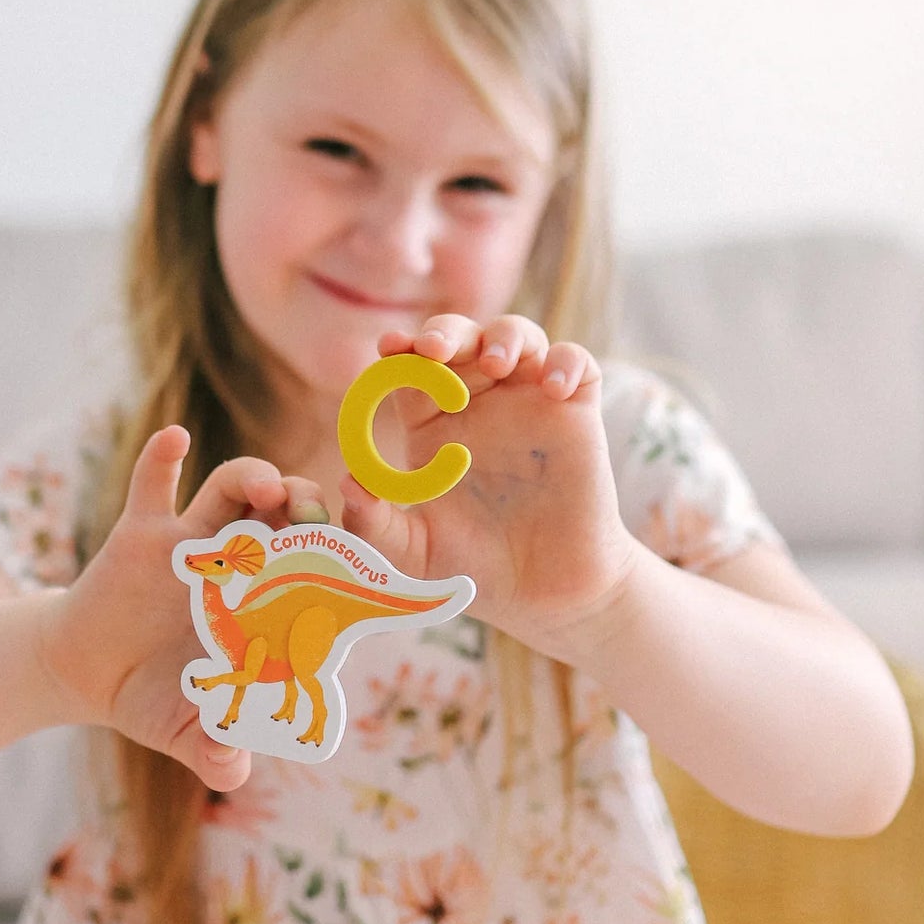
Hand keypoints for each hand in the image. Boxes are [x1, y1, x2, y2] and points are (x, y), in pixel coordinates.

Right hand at [37, 425, 324, 790]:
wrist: (89, 677)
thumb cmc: (155, 701)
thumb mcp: (185, 735)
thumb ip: (213, 754)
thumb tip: (231, 771)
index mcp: (266, 609)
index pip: (322, 578)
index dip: (355, 569)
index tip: (387, 568)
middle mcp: (241, 566)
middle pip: (288, 519)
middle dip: (311, 507)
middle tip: (320, 512)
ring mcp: (194, 544)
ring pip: (234, 491)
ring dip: (255, 477)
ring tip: (269, 486)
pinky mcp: (143, 532)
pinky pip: (153, 484)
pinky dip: (162, 459)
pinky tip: (175, 441)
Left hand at [339, 315, 639, 653]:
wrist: (544, 591)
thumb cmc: (476, 569)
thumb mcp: (415, 553)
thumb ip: (377, 526)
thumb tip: (348, 483)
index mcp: (433, 426)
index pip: (411, 371)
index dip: (399, 352)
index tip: (388, 349)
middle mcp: (479, 404)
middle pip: (460, 340)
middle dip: (445, 332)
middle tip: (434, 349)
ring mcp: (528, 402)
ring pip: (517, 337)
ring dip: (504, 337)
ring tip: (494, 364)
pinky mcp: (575, 411)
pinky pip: (574, 363)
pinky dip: (565, 361)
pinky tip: (554, 387)